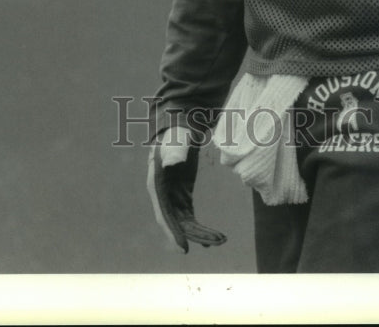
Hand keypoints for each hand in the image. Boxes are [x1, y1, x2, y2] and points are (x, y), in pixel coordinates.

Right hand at [146, 125, 226, 253]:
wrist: (180, 129)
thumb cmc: (176, 133)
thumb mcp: (176, 139)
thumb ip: (175, 149)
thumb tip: (174, 162)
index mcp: (156, 185)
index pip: (163, 214)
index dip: (172, 233)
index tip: (184, 249)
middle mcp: (162, 196)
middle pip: (176, 224)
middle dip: (195, 236)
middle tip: (217, 241)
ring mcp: (172, 199)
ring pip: (185, 225)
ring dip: (201, 234)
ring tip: (222, 239)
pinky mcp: (182, 198)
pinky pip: (190, 219)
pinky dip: (201, 229)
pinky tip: (213, 238)